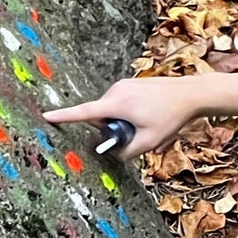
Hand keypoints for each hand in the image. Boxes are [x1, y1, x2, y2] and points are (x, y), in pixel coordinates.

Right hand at [44, 76, 204, 159]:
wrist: (191, 93)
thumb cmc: (171, 116)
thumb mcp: (148, 142)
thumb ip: (125, 152)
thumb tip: (112, 153)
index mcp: (117, 103)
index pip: (84, 112)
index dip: (64, 116)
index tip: (45, 116)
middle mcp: (117, 90)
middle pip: (100, 116)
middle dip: (111, 129)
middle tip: (137, 131)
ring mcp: (124, 85)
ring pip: (111, 111)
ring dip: (121, 121)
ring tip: (147, 121)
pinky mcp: (131, 84)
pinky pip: (120, 103)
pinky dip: (127, 112)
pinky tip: (148, 114)